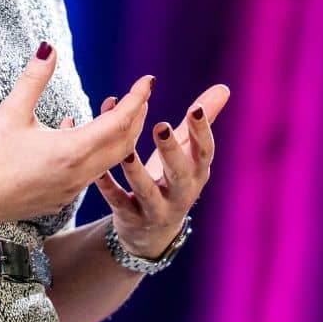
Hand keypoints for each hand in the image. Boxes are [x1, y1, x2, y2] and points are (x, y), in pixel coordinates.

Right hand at [0, 42, 154, 225]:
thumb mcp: (11, 112)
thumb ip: (34, 78)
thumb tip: (48, 47)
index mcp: (72, 151)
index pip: (119, 122)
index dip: (136, 98)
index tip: (148, 80)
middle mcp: (79, 173)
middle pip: (123, 144)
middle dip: (136, 117)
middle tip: (139, 95)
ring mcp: (71, 190)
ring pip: (108, 159)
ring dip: (116, 134)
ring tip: (110, 109)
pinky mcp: (60, 198)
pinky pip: (89, 171)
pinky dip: (94, 150)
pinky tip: (72, 132)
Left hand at [63, 83, 229, 259]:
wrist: (154, 234)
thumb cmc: (173, 180)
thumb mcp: (189, 154)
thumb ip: (202, 122)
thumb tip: (224, 87)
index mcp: (196, 173)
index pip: (204, 152)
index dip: (201, 131)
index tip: (195, 108)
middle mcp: (181, 193)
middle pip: (178, 173)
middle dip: (170, 151)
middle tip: (161, 126)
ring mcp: (157, 208)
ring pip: (146, 191)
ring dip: (136, 172)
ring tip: (126, 152)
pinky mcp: (131, 218)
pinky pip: (118, 202)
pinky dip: (108, 187)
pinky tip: (98, 171)